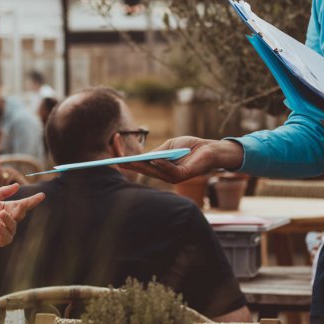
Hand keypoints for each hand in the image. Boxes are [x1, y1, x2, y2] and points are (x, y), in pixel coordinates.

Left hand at [0, 183, 44, 252]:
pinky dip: (2, 228)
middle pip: (21, 214)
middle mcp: (8, 219)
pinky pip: (6, 235)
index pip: (22, 204)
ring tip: (0, 214)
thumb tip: (17, 185)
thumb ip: (2, 192)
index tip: (42, 195)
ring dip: (9, 219)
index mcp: (7, 208)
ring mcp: (5, 231)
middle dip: (23, 208)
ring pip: (14, 225)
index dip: (32, 200)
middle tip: (22, 204)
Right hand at [121, 137, 243, 182]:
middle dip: (129, 164)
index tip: (115, 150)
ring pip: (154, 172)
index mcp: (158, 167)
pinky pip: (171, 172)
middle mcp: (164, 174)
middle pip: (143, 170)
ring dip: (142, 166)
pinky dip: (163, 165)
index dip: (126, 159)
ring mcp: (173, 176)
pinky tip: (157, 159)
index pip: (139, 165)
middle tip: (117, 157)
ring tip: (130, 159)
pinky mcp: (184, 175)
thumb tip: (143, 158)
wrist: (209, 148)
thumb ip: (157, 153)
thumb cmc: (189, 146)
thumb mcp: (169, 147)